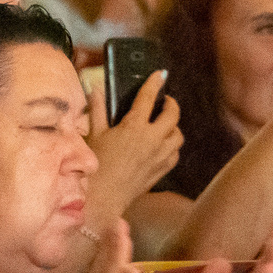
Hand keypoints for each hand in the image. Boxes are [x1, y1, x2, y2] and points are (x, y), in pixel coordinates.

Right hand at [85, 69, 182, 208]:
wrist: (102, 198)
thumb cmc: (95, 165)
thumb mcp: (94, 134)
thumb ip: (98, 109)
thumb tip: (95, 89)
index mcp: (134, 127)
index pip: (148, 98)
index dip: (155, 83)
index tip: (159, 75)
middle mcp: (152, 139)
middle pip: (173, 115)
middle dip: (171, 104)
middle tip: (165, 101)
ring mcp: (159, 156)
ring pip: (178, 135)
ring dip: (173, 127)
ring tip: (165, 124)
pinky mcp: (161, 171)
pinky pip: (175, 154)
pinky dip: (172, 147)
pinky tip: (163, 146)